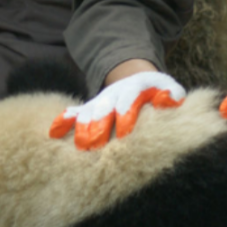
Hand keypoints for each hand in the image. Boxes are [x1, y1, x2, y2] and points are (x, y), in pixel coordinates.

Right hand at [50, 71, 185, 150]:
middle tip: (96, 145)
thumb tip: (168, 99)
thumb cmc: (158, 90)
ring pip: (87, 113)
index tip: (124, 134)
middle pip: (103, 109)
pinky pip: (73, 113)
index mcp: (134, 89)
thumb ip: (172, 94)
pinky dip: (63, 121)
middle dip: (99, 126)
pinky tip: (54, 133)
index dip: (125, 116)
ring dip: (82, 128)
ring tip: (81, 147)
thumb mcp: (170, 88)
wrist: (138, 79)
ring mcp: (100, 101)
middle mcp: (114, 94)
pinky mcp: (89, 108)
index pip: (127, 101)